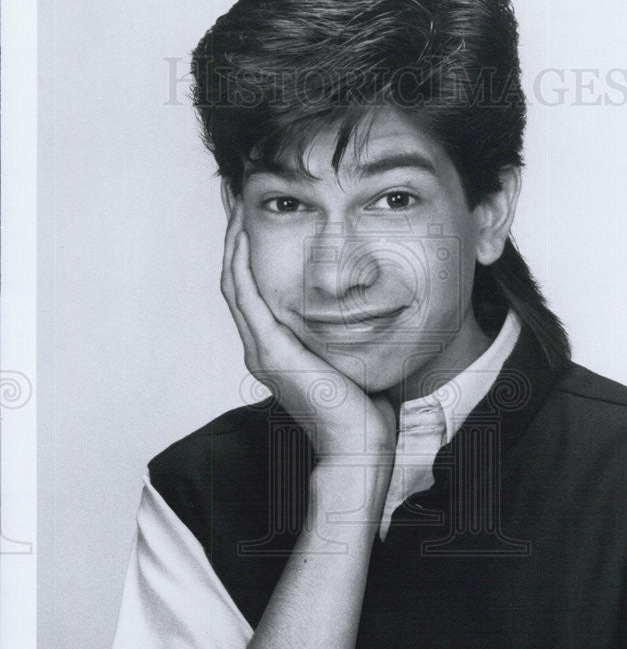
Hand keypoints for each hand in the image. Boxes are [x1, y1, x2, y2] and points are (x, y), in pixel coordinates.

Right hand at [220, 198, 396, 461]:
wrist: (359, 448)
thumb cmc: (362, 411)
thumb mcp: (351, 360)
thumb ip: (348, 335)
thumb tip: (371, 311)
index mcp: (278, 350)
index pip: (255, 291)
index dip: (251, 254)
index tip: (255, 219)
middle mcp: (263, 348)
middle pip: (237, 281)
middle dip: (235, 239)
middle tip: (235, 200)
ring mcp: (263, 351)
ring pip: (235, 284)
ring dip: (232, 243)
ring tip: (235, 206)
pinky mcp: (271, 354)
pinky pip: (246, 299)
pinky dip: (241, 264)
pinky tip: (243, 236)